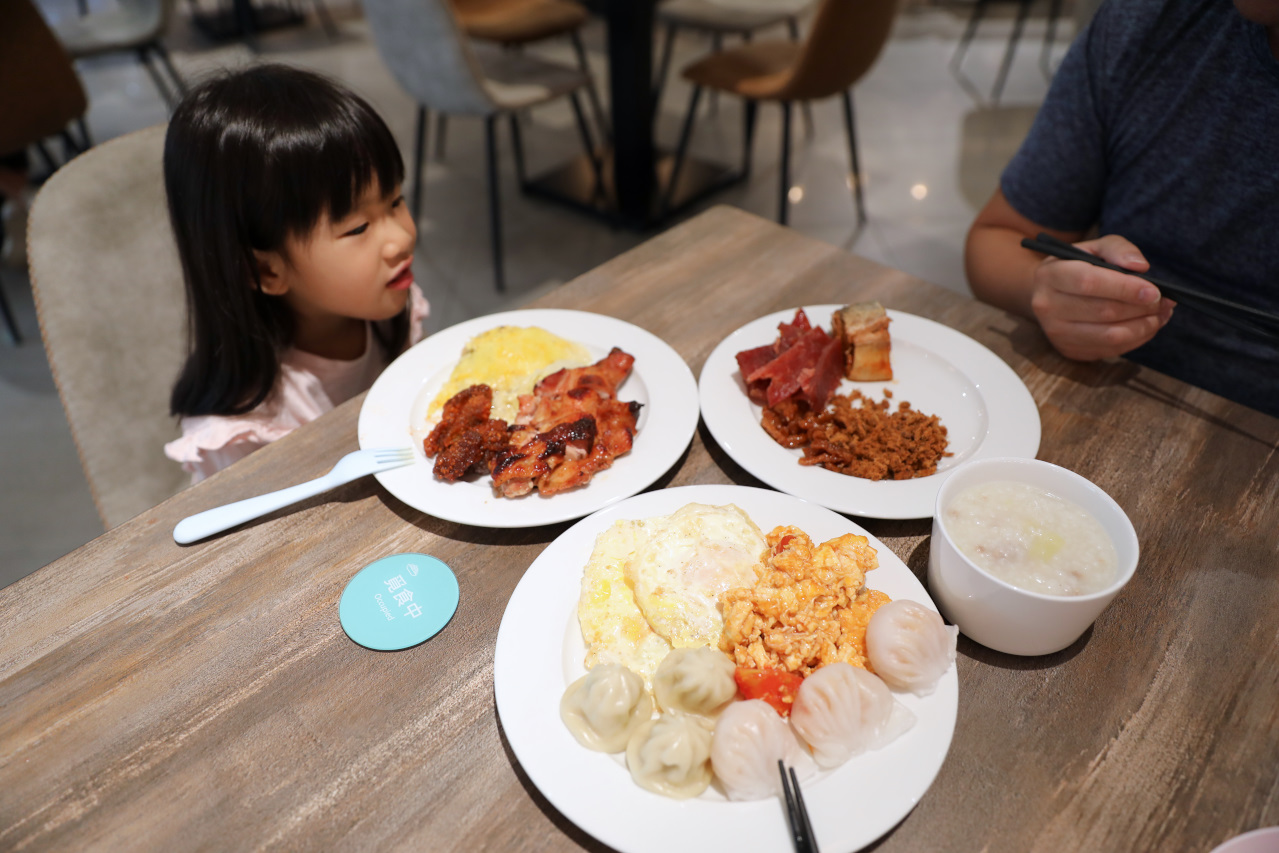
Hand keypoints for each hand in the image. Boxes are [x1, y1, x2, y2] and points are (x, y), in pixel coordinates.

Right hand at [1029, 234, 1174, 360]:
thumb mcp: (1094, 248)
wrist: (1048, 294)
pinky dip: (1137, 339)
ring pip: (1110, 336)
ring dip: (1144, 326)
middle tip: (1166, 301)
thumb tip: (1140, 267)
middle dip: (1142, 308)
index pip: (1089, 283)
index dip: (1125, 288)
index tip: (1155, 291)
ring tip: (1162, 314)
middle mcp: (1047, 306)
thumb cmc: (1077, 266)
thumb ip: (1118, 249)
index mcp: (1050, 275)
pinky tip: (1148, 325)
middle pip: (1104, 312)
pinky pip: (1111, 350)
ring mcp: (1056, 333)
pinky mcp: (1069, 350)